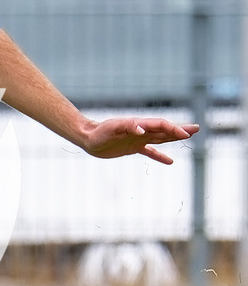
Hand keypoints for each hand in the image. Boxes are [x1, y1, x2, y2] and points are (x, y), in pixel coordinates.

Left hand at [84, 117, 198, 164]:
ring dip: (174, 137)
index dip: (173, 128)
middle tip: (196, 129)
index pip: (160, 125)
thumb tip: (141, 128)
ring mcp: (138, 139)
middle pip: (164, 129)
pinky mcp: (133, 148)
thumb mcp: (112, 129)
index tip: (185, 134)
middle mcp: (141, 131)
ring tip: (188, 136)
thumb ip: (128, 126)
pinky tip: (170, 161)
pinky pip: (150, 152)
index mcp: (138, 124)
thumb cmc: (99, 132)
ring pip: (160, 138)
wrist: (88, 138)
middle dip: (180, 130)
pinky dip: (160, 156)